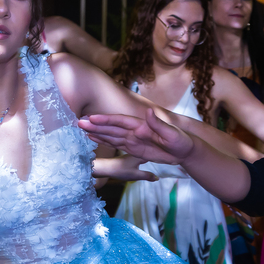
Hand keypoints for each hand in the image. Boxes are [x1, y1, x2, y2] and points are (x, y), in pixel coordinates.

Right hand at [79, 107, 195, 163]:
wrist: (184, 151)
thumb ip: (158, 124)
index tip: (93, 117)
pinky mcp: (133, 148)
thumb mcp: (172, 133)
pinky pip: (116, 144)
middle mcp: (134, 131)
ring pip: (111, 135)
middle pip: (112, 127)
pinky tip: (93, 138)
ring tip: (81, 129)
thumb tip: (148, 112)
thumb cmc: (180, 141)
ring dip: (97, 132)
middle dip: (96, 125)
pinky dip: (104, 141)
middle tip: (79, 122)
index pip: (121, 121)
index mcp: (142, 125)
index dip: (107, 119)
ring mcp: (133, 139)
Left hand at [92, 154, 158, 182]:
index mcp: (140, 154)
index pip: (153, 152)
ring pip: (143, 153)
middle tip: (164, 156)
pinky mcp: (127, 156)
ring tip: (156, 158)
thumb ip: (147, 176)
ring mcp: (131, 153)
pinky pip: (138, 155)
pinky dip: (142, 158)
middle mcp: (136, 151)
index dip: (160, 154)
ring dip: (148, 155)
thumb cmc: (121, 170)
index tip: (168, 155)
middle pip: (148, 152)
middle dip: (155, 153)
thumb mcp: (136, 175)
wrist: (106, 167)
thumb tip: (158, 178)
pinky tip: (143, 161)